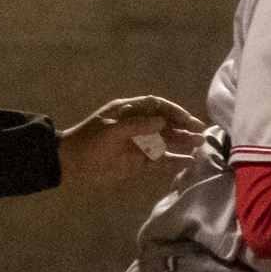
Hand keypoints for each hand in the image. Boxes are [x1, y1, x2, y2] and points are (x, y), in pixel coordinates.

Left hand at [56, 96, 207, 190]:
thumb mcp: (110, 130)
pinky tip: (189, 162)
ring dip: (182, 142)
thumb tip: (162, 122)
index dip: (173, 111)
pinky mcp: (138, 162)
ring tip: (200, 144)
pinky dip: (174, 161)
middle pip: (165, 123)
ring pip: (166, 141)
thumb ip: (137, 125)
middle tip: (201, 132)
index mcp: (128, 111)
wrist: (70, 165)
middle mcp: (137, 126)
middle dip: (183, 126)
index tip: (186, 119)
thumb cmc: (88, 142)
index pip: (156, 106)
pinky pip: (160, 160)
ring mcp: (139, 144)